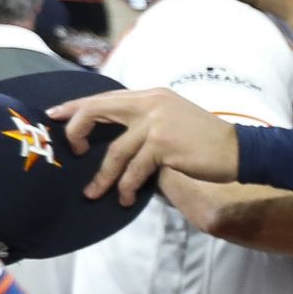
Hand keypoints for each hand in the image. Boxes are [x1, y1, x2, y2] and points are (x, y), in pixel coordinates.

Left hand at [46, 88, 239, 206]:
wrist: (237, 149)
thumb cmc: (205, 139)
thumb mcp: (173, 117)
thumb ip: (146, 119)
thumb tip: (115, 136)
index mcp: (151, 95)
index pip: (105, 97)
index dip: (76, 106)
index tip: (55, 115)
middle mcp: (150, 104)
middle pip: (97, 111)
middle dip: (75, 132)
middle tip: (69, 152)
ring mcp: (156, 123)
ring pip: (114, 152)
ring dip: (103, 177)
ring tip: (94, 193)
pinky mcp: (163, 145)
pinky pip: (134, 170)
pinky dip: (126, 187)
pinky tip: (124, 198)